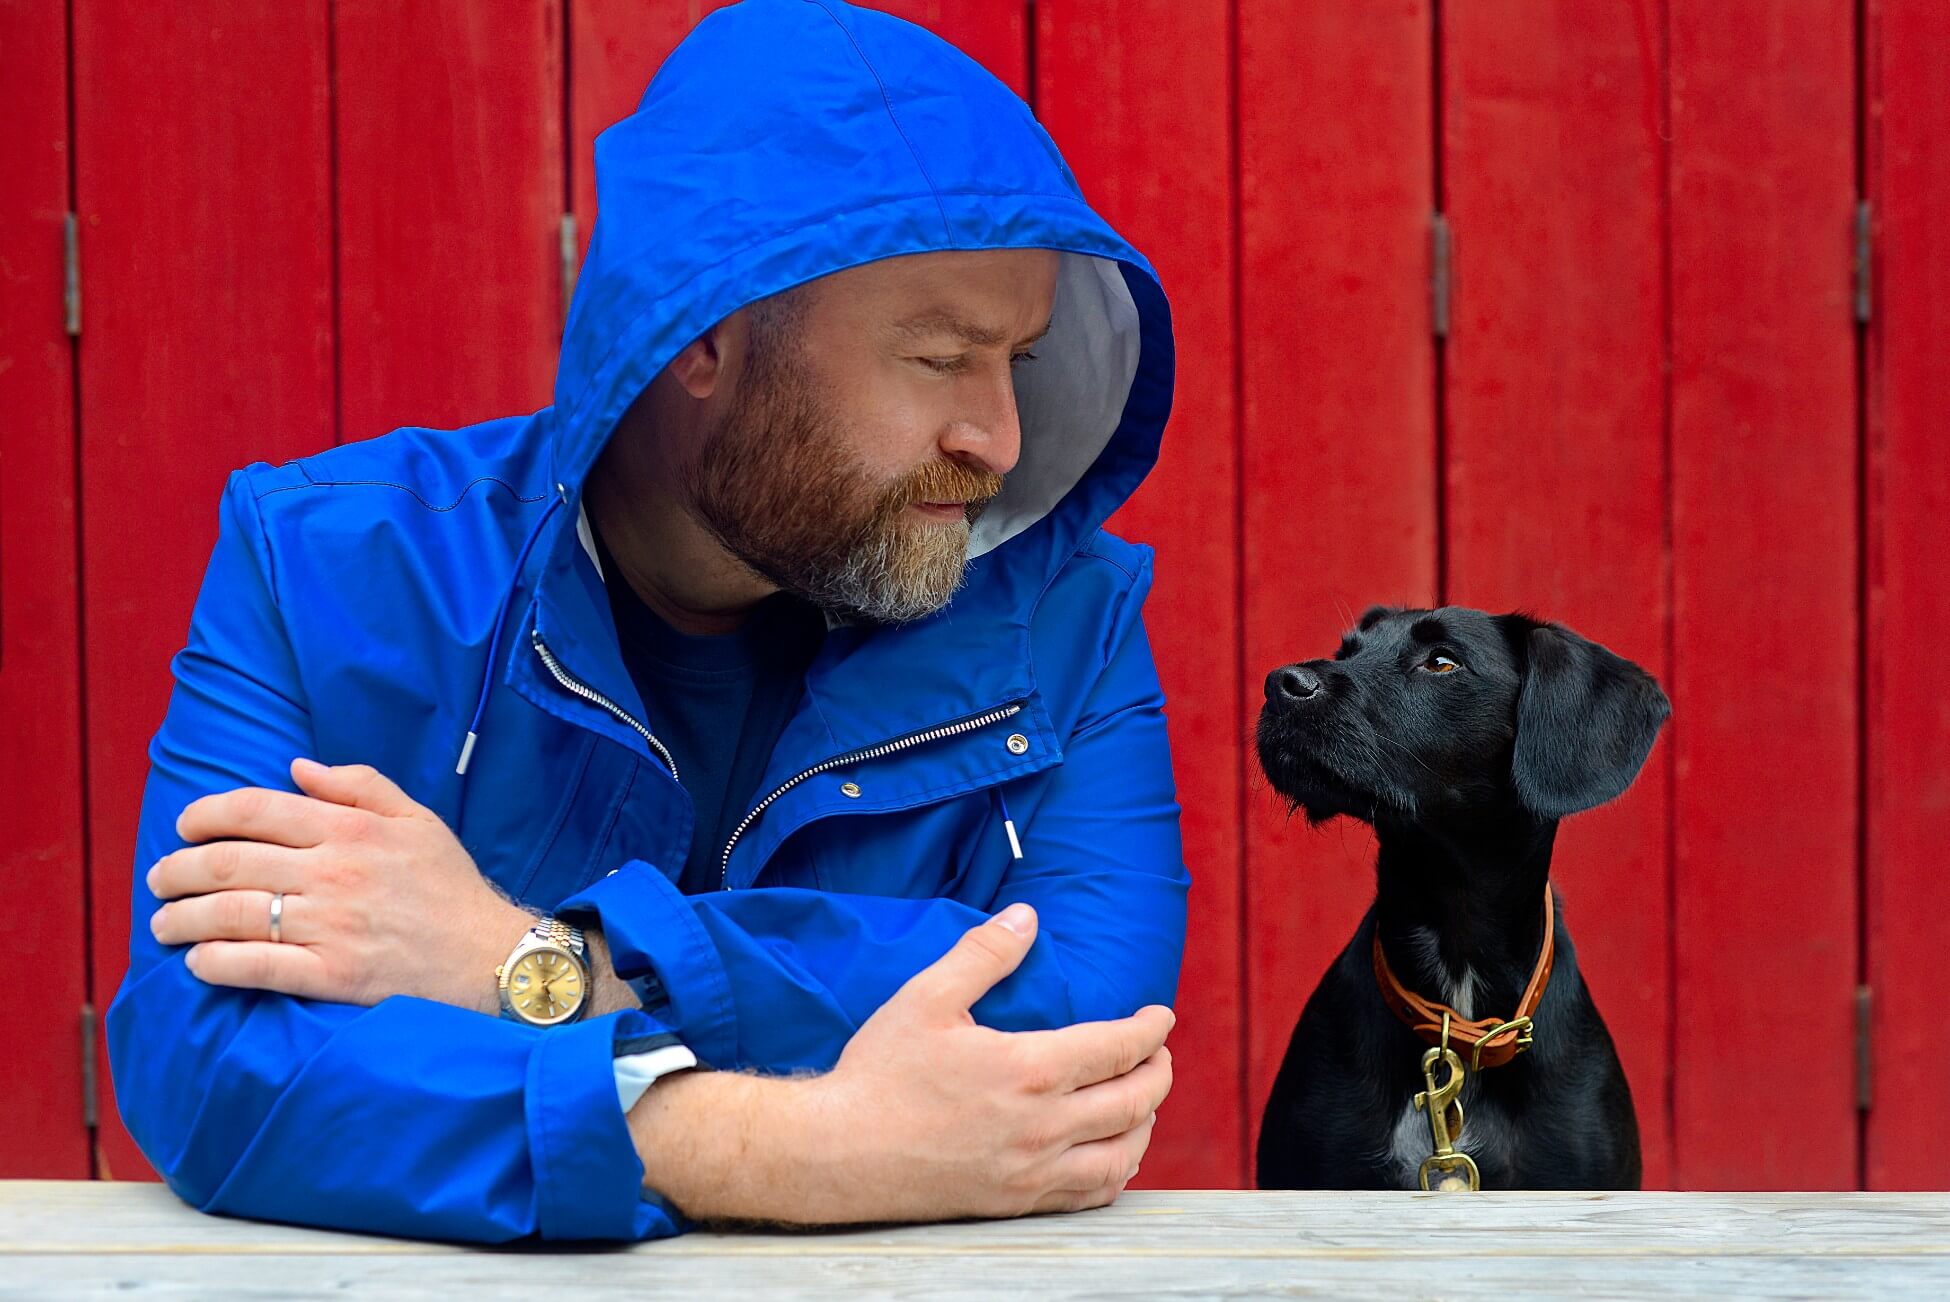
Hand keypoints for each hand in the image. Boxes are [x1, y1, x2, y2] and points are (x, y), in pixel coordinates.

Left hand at [147, 758, 532, 1013]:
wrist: (490, 955)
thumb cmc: (450, 887)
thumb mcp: (418, 820)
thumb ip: (359, 786)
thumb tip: (297, 768)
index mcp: (351, 830)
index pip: (256, 810)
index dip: (205, 815)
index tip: (183, 827)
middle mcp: (334, 873)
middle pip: (228, 863)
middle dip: (177, 869)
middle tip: (160, 879)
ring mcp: (332, 927)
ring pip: (232, 915)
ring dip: (182, 919)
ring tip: (163, 924)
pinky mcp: (334, 976)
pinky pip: (260, 967)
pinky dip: (218, 964)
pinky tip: (198, 962)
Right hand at [628, 904, 1174, 1223]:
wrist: (838, 1153)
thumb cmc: (879, 1073)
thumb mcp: (927, 997)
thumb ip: (984, 954)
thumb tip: (1026, 916)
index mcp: (1028, 1070)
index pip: (1118, 1048)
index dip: (1150, 1030)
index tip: (1161, 1016)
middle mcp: (1042, 1126)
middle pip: (1134, 1101)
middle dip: (1159, 1072)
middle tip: (1160, 1053)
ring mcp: (1032, 1170)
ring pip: (1122, 1154)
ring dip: (1147, 1124)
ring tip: (1146, 1100)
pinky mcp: (1016, 1201)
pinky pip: (1090, 1194)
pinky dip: (1117, 1171)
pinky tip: (1114, 1154)